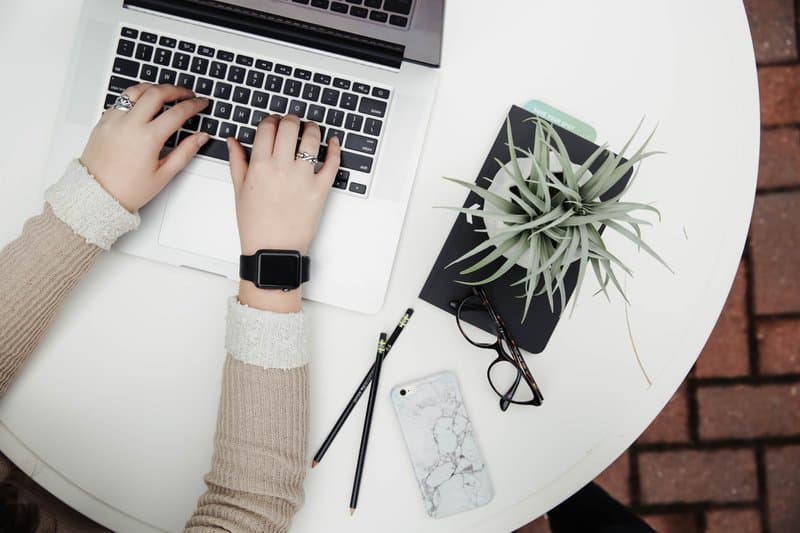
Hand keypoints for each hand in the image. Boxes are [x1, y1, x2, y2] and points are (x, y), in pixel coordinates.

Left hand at [80, 84, 209, 211]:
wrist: (97, 195)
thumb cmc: (128, 189)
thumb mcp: (164, 174)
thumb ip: (185, 152)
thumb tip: (200, 137)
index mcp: (148, 138)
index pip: (177, 112)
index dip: (193, 105)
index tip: (201, 103)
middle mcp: (130, 124)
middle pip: (157, 92)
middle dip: (176, 90)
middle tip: (187, 93)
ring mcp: (114, 120)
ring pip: (136, 90)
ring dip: (154, 88)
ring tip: (165, 93)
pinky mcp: (103, 121)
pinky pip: (121, 100)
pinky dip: (136, 97)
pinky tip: (144, 104)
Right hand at [227, 115, 340, 311]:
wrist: (273, 250)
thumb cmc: (255, 225)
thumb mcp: (239, 191)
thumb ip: (237, 161)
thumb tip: (233, 141)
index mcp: (259, 166)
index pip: (267, 128)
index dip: (271, 120)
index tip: (274, 122)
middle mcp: (281, 168)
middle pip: (290, 126)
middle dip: (291, 119)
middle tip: (293, 122)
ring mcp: (303, 178)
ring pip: (312, 139)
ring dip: (312, 128)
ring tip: (311, 129)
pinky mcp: (320, 189)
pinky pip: (332, 163)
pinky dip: (335, 149)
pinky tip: (333, 142)